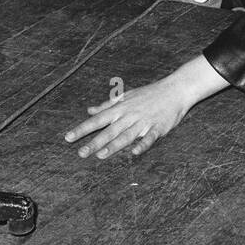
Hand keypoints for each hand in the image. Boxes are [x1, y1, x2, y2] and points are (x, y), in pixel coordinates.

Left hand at [65, 74, 194, 159]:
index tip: (68, 138)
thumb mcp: (127, 96)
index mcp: (121, 108)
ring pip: (127, 135)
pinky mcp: (158, 127)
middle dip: (95, 142)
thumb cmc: (150, 93)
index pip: (98, 120)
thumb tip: (90, 110)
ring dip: (114, 145)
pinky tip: (135, 152)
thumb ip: (108, 105)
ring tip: (101, 155)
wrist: (177, 89)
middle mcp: (130, 115)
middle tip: (81, 153)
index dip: (82, 129)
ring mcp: (144, 121)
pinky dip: (143, 144)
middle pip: (110, 130)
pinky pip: (149, 137)